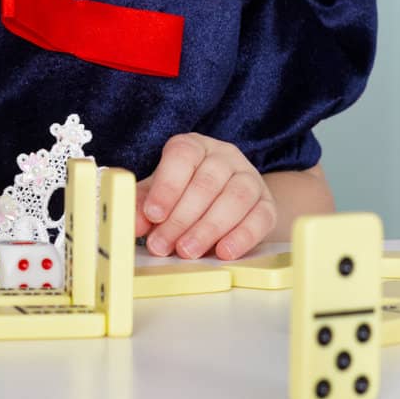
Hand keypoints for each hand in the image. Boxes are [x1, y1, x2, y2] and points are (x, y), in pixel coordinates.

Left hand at [134, 133, 276, 260]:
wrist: (225, 202)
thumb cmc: (185, 195)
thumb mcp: (160, 194)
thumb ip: (143, 205)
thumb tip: (132, 223)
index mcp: (194, 147)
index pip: (182, 156)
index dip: (167, 186)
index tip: (153, 215)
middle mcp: (224, 156)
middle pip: (207, 181)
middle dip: (181, 217)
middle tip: (163, 245)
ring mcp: (249, 177)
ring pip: (236, 197)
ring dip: (209, 228)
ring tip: (188, 251)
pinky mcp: (267, 204)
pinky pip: (260, 217)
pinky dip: (242, 236)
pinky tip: (224, 252)